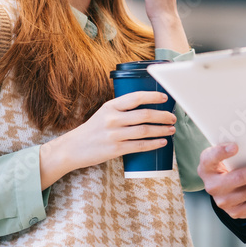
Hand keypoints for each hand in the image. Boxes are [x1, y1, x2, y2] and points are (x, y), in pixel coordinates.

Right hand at [39, 90, 175, 188]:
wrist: (72, 149)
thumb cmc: (92, 130)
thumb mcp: (104, 113)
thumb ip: (122, 110)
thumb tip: (147, 107)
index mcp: (110, 106)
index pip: (136, 97)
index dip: (153, 96)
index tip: (165, 98)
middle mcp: (112, 119)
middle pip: (145, 114)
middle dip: (163, 116)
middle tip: (173, 117)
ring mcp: (114, 134)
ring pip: (145, 130)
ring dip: (162, 130)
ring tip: (171, 129)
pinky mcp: (115, 149)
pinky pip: (139, 146)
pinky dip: (154, 144)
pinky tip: (162, 142)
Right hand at [198, 143, 245, 218]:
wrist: (220, 188)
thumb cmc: (224, 165)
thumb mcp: (220, 155)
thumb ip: (230, 147)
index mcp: (206, 168)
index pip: (211, 158)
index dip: (222, 152)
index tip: (235, 146)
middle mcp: (213, 186)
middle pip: (239, 178)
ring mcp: (224, 202)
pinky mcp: (236, 212)